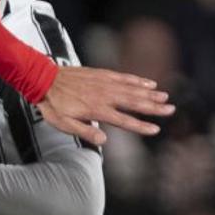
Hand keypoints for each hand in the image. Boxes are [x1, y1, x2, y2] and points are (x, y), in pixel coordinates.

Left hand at [38, 67, 174, 145]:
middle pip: (133, 102)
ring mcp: (103, 83)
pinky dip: (136, 79)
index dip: (140, 126)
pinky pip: (122, 76)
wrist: (42, 78)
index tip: (156, 130)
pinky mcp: (101, 73)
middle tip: (171, 109)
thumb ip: (84, 132)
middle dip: (153, 107)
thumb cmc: (52, 105)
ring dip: (149, 92)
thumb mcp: (63, 124)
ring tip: (165, 96)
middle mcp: (104, 95)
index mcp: (96, 110)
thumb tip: (104, 141)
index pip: (124, 120)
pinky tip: (148, 81)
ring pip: (131, 88)